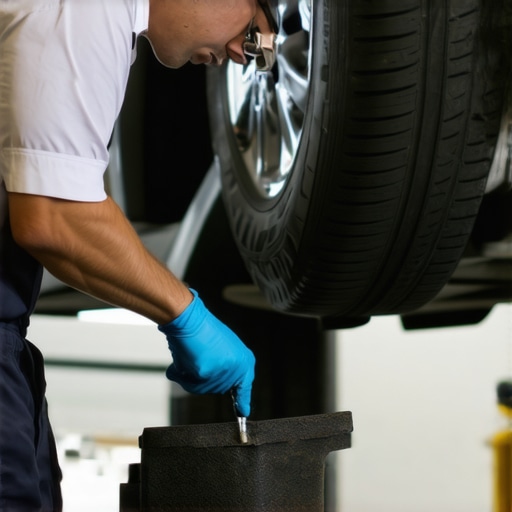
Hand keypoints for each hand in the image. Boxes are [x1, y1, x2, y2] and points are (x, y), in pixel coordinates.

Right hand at [158, 289, 254, 416]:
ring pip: (200, 389)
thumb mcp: (224, 348)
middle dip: (202, 378)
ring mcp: (222, 371)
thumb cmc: (203, 329)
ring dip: (189, 376)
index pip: (244, 386)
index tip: (243, 412)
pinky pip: (188, 382)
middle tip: (197, 358)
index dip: (242, 400)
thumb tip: (224, 387)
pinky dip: (180, 373)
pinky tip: (180, 359)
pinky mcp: (206, 373)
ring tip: (189, 355)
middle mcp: (237, 368)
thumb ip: (226, 366)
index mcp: (244, 361)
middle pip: (216, 389)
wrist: (190, 318)